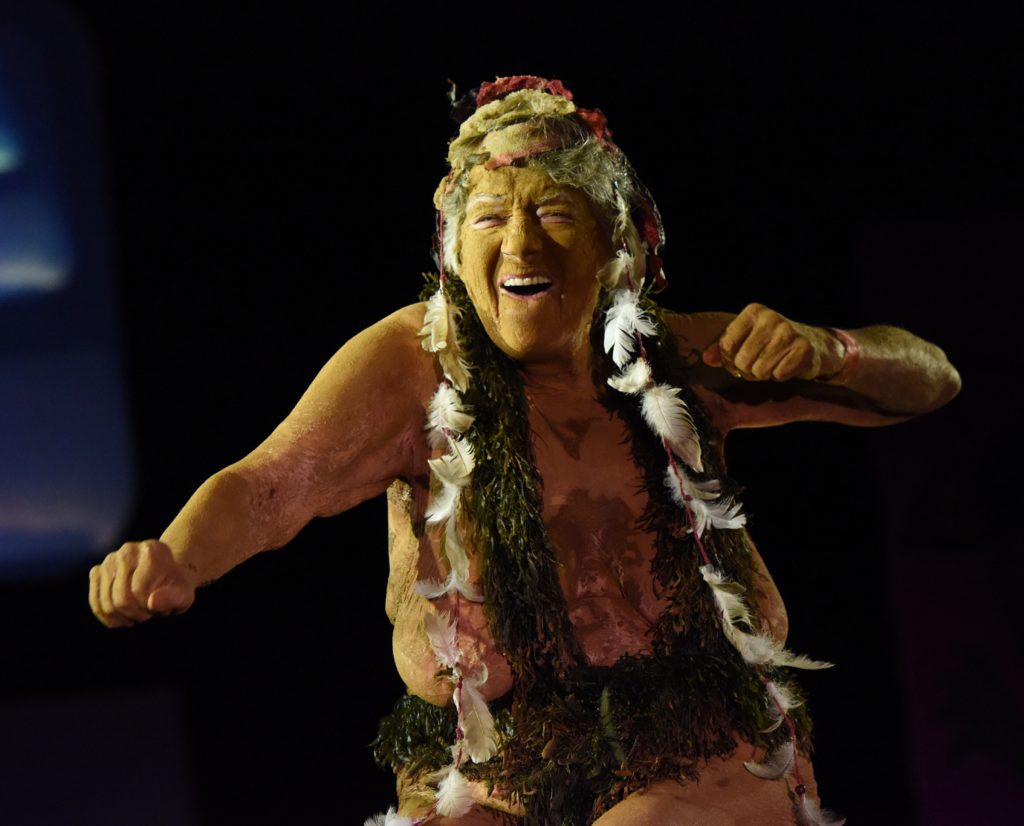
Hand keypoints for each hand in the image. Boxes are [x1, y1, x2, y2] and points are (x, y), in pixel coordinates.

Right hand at [89, 539, 195, 627]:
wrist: (164, 578)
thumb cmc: (175, 588)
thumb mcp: (185, 595)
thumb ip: (174, 598)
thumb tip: (152, 602)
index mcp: (153, 550)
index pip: (140, 591)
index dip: (150, 607)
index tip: (161, 605)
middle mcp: (128, 550)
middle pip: (121, 599)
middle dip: (136, 614)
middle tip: (149, 612)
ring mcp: (110, 560)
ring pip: (107, 604)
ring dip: (124, 617)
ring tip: (139, 612)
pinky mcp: (97, 571)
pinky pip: (95, 603)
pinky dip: (109, 618)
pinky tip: (124, 617)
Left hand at [702, 303, 843, 381]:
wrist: (814, 342)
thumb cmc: (771, 342)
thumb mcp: (746, 338)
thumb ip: (723, 347)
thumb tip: (706, 358)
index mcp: (754, 312)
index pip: (726, 346)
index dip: (729, 360)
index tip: (739, 359)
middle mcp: (771, 318)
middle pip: (742, 362)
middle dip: (747, 370)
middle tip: (758, 364)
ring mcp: (789, 332)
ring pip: (759, 371)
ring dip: (764, 374)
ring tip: (772, 364)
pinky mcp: (804, 349)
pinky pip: (778, 375)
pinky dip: (780, 375)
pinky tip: (786, 365)